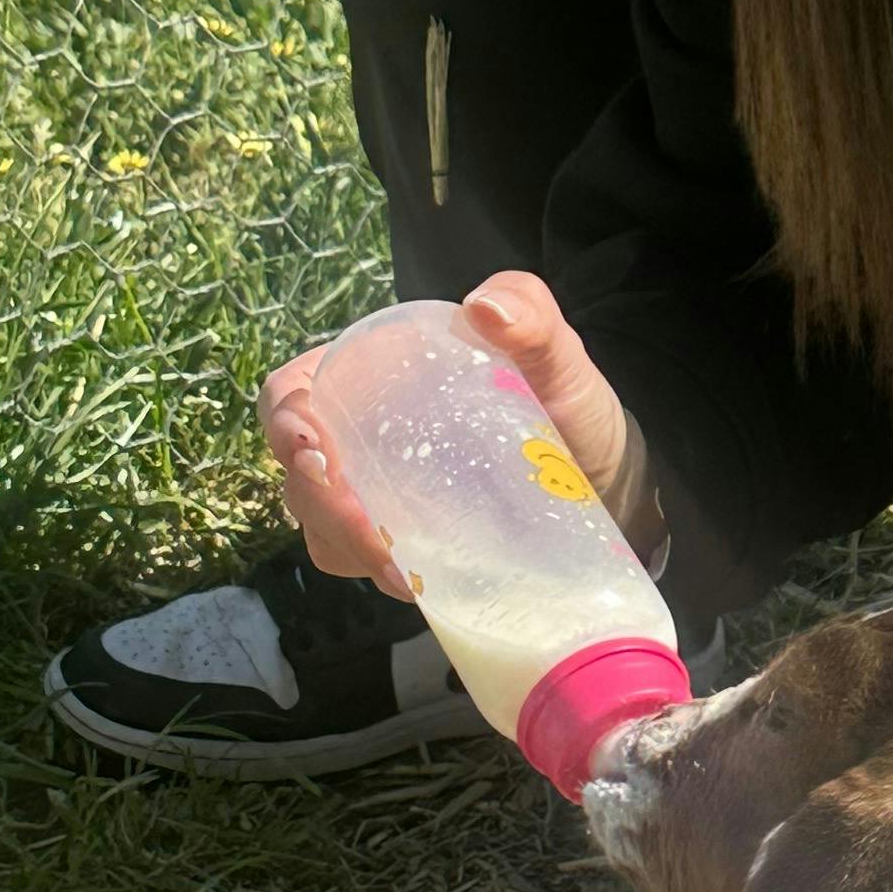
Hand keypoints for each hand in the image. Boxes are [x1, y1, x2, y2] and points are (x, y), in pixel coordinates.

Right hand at [260, 273, 659, 594]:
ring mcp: (373, 493)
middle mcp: (359, 435)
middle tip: (377, 537)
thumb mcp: (558, 359)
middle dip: (324, 509)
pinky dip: (380, 574)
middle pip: (301, 475)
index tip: (317, 456)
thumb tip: (487, 307)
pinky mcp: (398, 541)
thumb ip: (532, 316)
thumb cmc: (569, 405)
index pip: (292, 393)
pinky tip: (422, 584)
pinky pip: (362, 563)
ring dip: (351, 549)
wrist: (606, 479)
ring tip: (406, 570)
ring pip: (324, 529)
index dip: (286, 423)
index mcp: (372, 375)